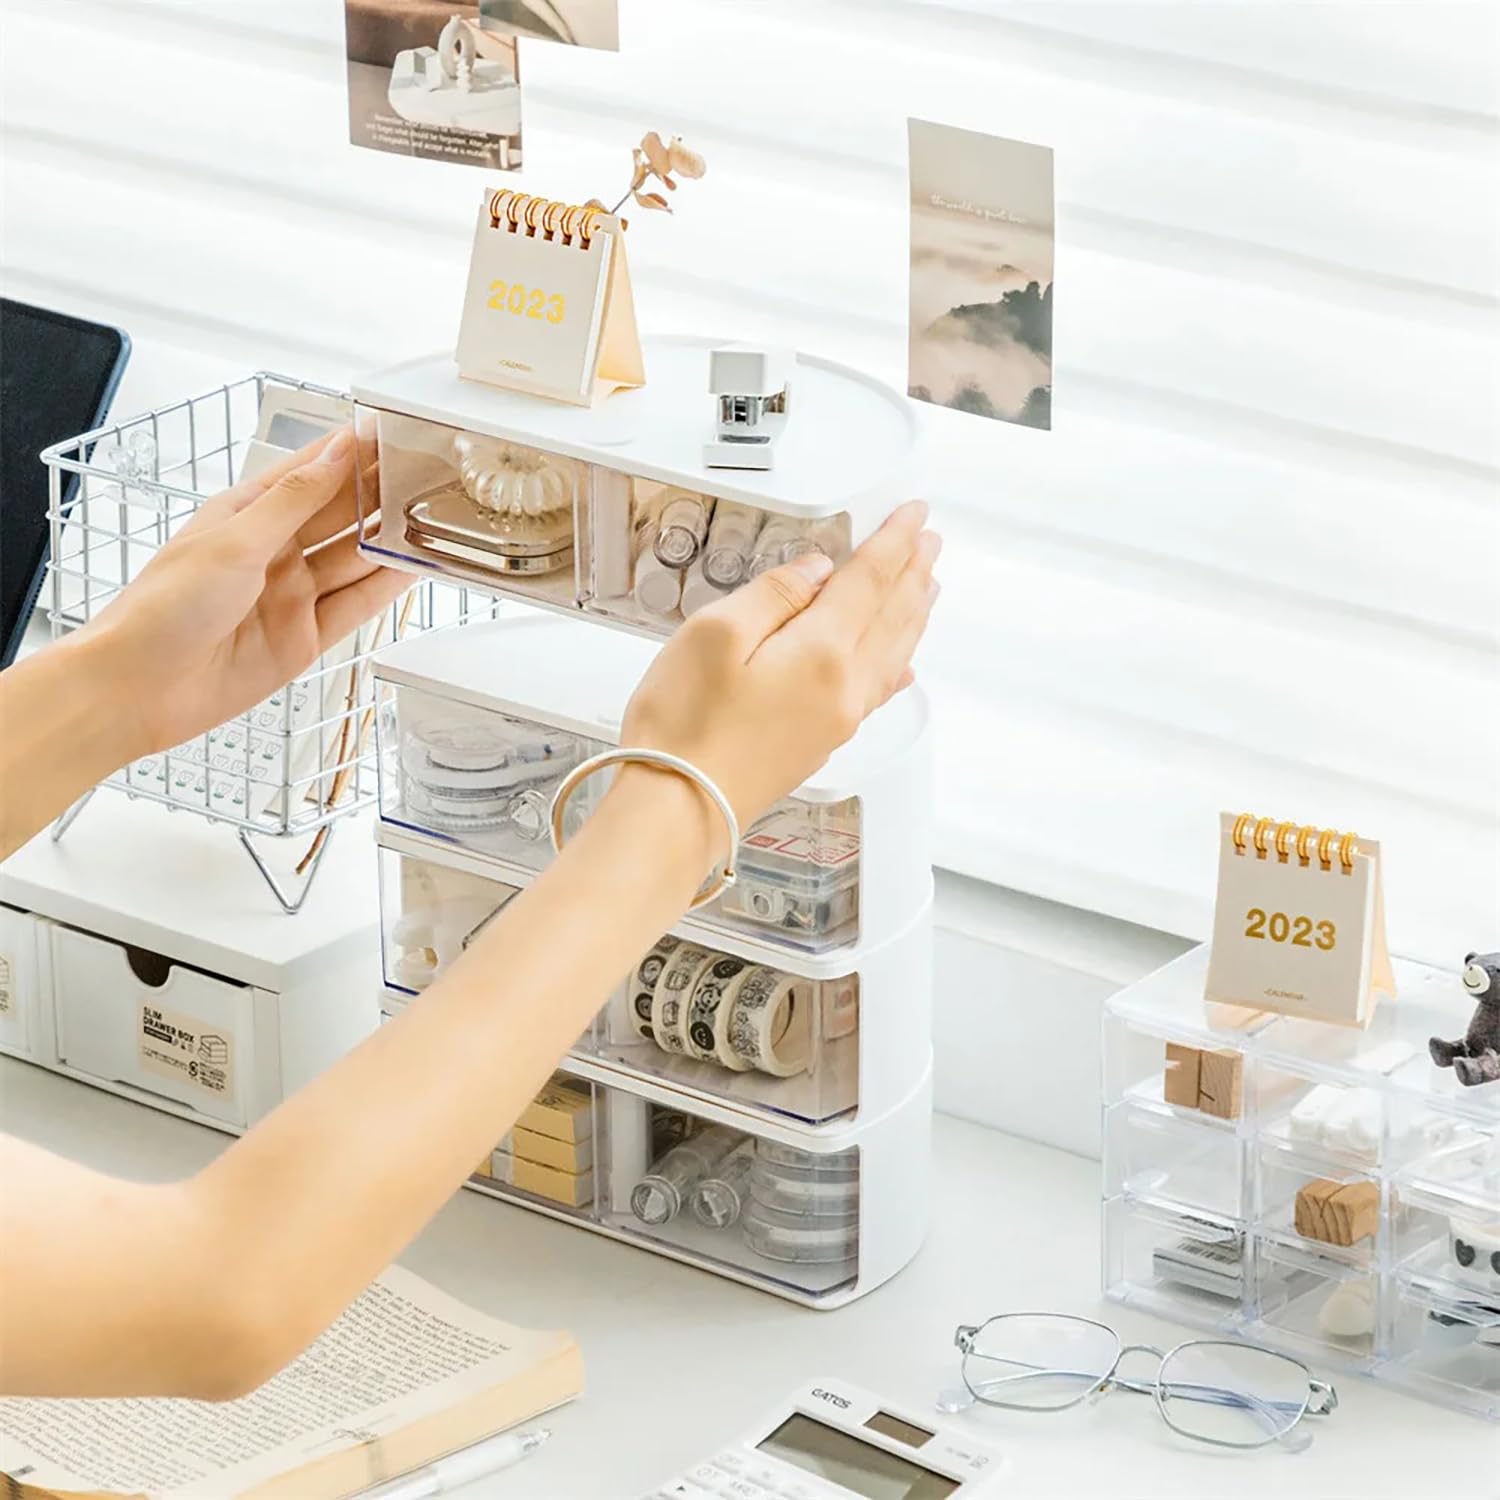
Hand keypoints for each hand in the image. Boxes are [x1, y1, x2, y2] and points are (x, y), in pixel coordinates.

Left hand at [80, 428, 408, 758]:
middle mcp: (272, 552)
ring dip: (389, 540)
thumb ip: (296, 500)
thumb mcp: (234, 541)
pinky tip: (412, 568)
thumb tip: (337, 454)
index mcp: (245, 515)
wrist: (140, 688)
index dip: (349, 452)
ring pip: (353, 560)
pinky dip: (385, 588)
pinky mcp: (304, 638)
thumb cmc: (163, 608)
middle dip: (379, 494)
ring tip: (432, 517)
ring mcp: (291, 595)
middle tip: (426, 473)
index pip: (309, 472)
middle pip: (339, 515)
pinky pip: (355, 607)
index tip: (390, 432)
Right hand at [620, 500, 939, 828]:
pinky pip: (878, 690)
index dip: (894, 541)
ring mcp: (838, 719)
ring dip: (913, 613)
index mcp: (822, 652)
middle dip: (913, 572)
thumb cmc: (685, 730)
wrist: (680, 809)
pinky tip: (902, 665)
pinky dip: (897, 663)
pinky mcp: (822, 742)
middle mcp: (844, 687)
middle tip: (928, 540)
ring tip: (928, 587)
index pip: (871, 580)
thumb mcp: (715, 634)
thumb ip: (774, 594)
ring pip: (894, 652)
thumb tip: (816, 570)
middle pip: (892, 615)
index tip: (913, 514)